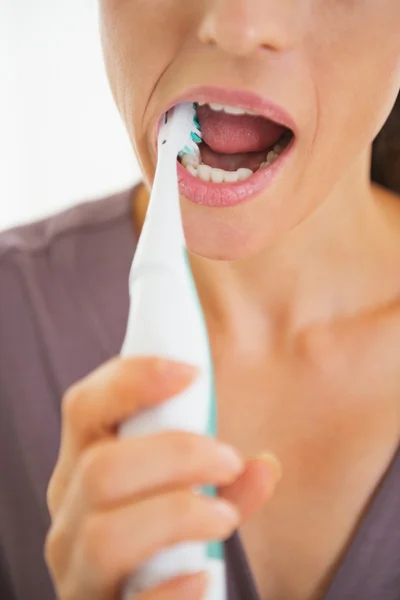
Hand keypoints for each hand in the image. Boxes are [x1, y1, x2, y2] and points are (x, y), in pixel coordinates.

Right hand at [45, 357, 280, 599]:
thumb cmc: (163, 540)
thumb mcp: (182, 495)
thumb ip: (221, 480)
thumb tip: (264, 466)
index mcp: (83, 468)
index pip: (84, 407)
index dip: (132, 380)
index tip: (191, 373)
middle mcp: (69, 518)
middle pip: (100, 469)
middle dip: (176, 454)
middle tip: (228, 460)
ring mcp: (77, 574)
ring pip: (106, 536)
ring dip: (178, 515)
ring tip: (225, 517)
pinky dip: (172, 592)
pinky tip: (202, 578)